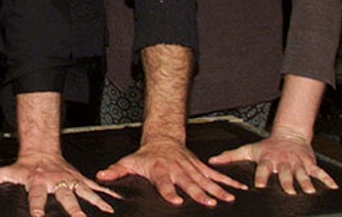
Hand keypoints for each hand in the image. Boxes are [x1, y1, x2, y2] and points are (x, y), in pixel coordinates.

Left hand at [0, 150, 119, 216]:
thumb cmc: (25, 166)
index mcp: (38, 184)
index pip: (37, 198)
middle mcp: (55, 183)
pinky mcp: (79, 178)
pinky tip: (115, 201)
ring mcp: (69, 181)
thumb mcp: (6, 172)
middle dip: (74, 210)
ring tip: (107, 209)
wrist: (41, 150)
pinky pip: (94, 187)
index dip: (38, 208)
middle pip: (66, 197)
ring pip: (84, 192)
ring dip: (96, 201)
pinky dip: (106, 193)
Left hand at [95, 135, 244, 206]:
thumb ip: (116, 171)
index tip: (176, 200)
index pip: (164, 182)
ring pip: (205, 178)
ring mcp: (191, 167)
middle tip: (209, 202)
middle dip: (199, 192)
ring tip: (228, 199)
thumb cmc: (146, 155)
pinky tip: (239, 189)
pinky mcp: (200, 166)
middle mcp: (178, 168)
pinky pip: (216, 174)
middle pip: (189, 182)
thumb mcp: (129, 161)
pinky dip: (228, 181)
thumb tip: (101, 176)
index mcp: (160, 169)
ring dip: (217, 189)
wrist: (162, 138)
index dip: (169, 191)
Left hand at [209, 127, 337, 194]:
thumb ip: (230, 156)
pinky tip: (333, 186)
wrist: (289, 135)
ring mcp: (297, 163)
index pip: (263, 169)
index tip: (259, 185)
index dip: (261, 177)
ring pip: (302, 174)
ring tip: (309, 191)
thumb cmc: (267, 146)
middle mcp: (283, 162)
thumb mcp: (248, 149)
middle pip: (285, 173)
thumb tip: (212, 161)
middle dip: (287, 181)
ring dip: (306, 182)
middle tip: (289, 191)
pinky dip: (327, 178)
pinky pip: (319, 172)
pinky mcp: (309, 163)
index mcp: (268, 160)